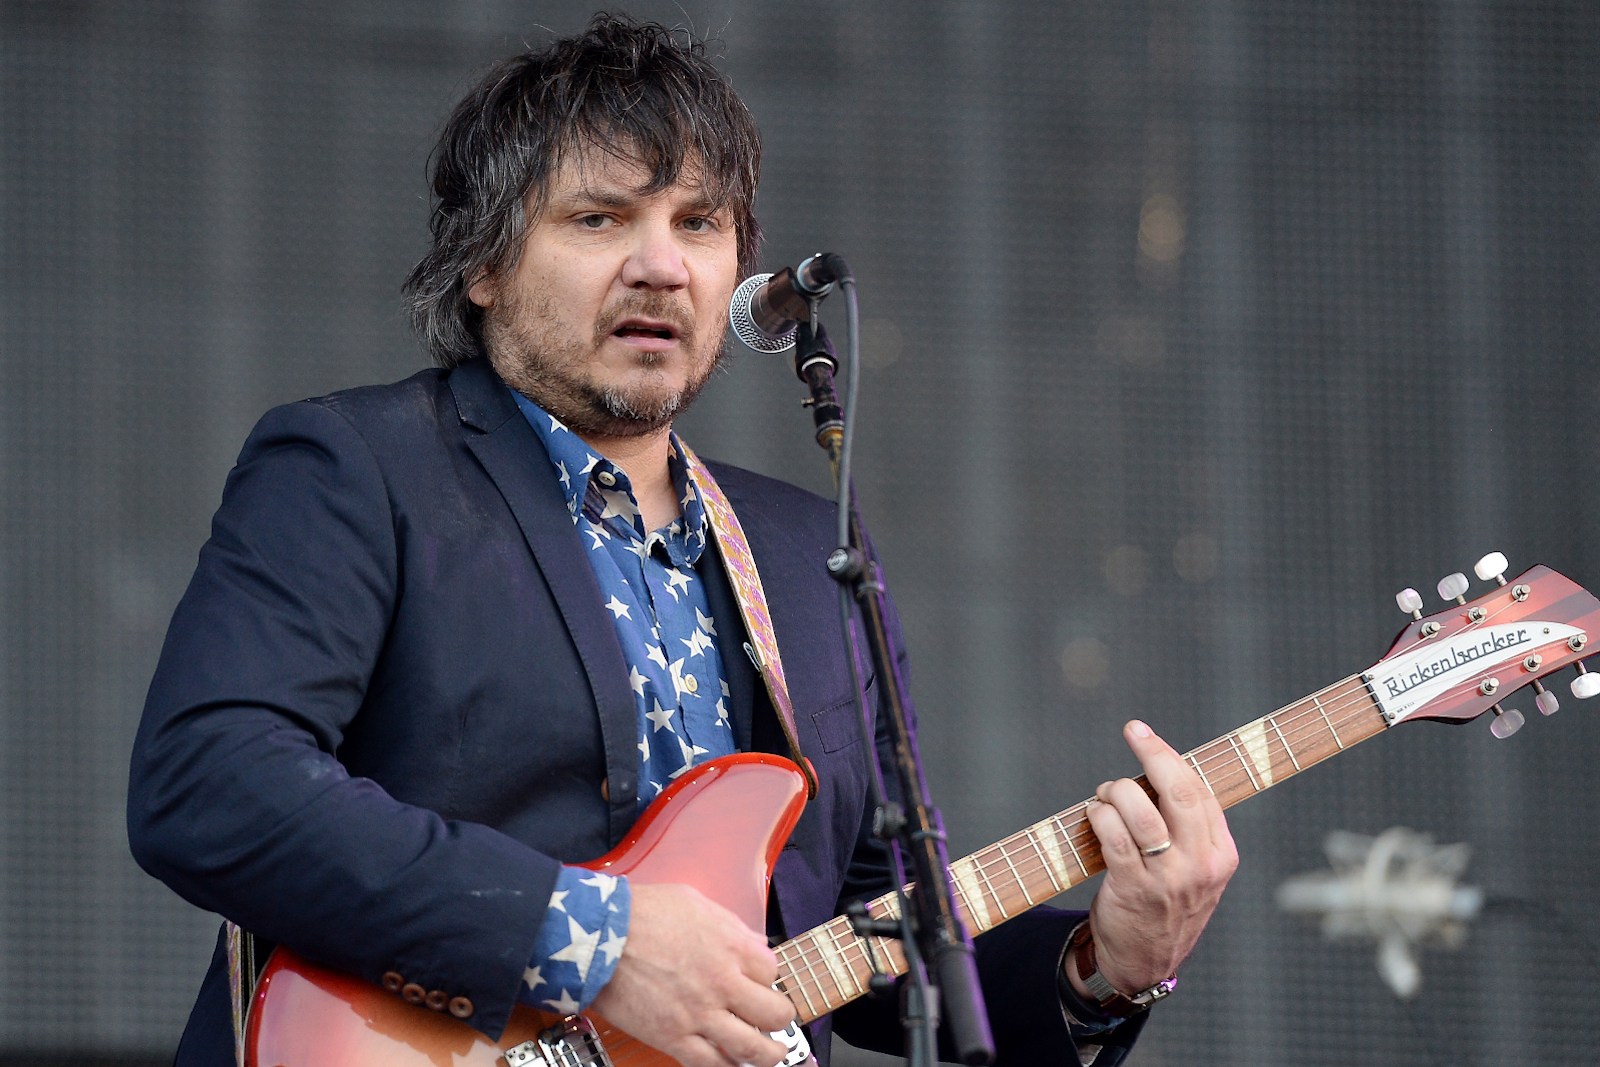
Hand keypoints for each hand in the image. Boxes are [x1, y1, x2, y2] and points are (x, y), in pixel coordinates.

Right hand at [591, 882, 795, 1066]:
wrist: (600, 937)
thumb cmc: (643, 914)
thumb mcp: (697, 902)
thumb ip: (731, 926)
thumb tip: (755, 943)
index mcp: (731, 947)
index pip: (772, 971)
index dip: (769, 978)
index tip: (762, 982)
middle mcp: (722, 983)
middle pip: (774, 1013)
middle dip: (780, 1018)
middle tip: (777, 1020)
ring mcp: (699, 1014)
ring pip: (750, 1048)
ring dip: (768, 1054)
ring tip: (772, 1053)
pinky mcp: (672, 1037)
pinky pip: (710, 1063)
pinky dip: (727, 1066)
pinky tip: (732, 1062)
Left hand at [1078, 719, 1237, 997]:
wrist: (1145, 963)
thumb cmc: (1166, 903)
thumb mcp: (1195, 869)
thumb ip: (1187, 828)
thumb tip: (1157, 769)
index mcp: (1221, 855)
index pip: (1200, 792)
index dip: (1170, 756)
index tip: (1145, 734)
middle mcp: (1199, 865)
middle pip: (1180, 793)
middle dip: (1154, 754)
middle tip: (1134, 732)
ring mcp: (1167, 879)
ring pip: (1140, 812)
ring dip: (1115, 791)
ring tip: (1105, 794)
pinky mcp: (1133, 889)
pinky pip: (1113, 838)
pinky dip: (1100, 816)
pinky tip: (1095, 813)